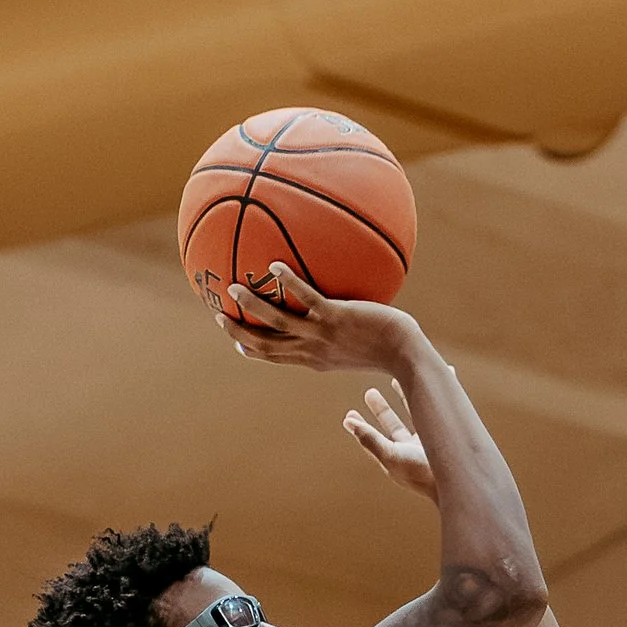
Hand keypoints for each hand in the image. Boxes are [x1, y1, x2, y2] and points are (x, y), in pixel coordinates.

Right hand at [220, 264, 419, 374]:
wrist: (406, 354)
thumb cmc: (389, 348)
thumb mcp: (359, 345)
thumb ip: (343, 332)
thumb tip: (341, 315)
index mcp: (314, 360)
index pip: (277, 358)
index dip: (253, 352)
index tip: (238, 345)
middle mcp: (312, 352)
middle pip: (265, 345)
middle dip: (239, 333)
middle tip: (219, 316)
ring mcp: (322, 335)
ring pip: (277, 323)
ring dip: (252, 307)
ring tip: (233, 287)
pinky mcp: (335, 319)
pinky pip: (306, 298)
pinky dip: (288, 284)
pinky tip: (275, 266)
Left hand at [344, 377, 435, 501]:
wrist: (459, 482)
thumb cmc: (423, 474)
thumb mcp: (392, 456)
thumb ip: (371, 439)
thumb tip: (348, 422)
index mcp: (395, 457)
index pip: (372, 440)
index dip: (361, 427)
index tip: (349, 415)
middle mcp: (410, 451)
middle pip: (392, 426)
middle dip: (381, 409)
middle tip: (370, 392)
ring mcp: (428, 445)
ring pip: (414, 415)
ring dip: (406, 398)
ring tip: (397, 379)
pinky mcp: (444, 437)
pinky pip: (437, 411)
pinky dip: (435, 396)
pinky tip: (435, 385)